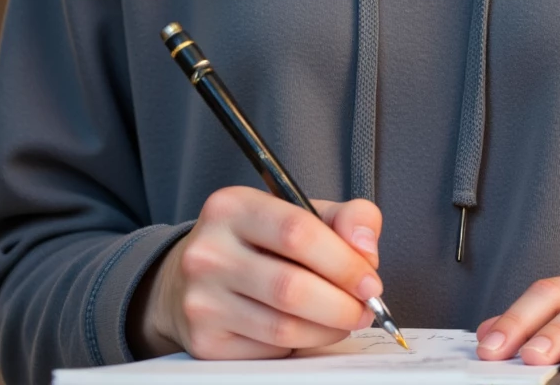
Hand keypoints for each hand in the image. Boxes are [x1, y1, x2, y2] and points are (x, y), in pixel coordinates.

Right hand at [127, 189, 384, 359]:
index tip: (370, 280)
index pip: (298, 232)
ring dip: (328, 329)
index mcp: (234, 206)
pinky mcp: (204, 342)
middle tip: (365, 308)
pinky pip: (269, 351)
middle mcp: (210, 252)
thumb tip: (366, 248)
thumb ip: (345, 218)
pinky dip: (301, 345)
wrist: (189, 277)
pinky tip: (310, 330)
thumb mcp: (299, 211)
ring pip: (283, 327)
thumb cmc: (258, 242)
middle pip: (291, 288)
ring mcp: (202, 300)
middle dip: (341, 304)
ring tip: (345, 320)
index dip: (344, 261)